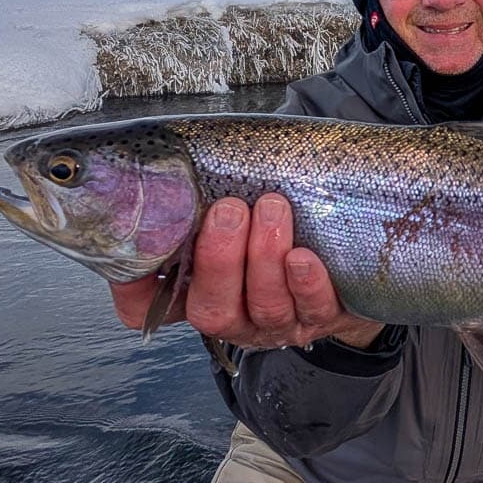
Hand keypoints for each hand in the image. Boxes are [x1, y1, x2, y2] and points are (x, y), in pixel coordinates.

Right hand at [109, 193, 384, 349]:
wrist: (348, 246)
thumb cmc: (273, 216)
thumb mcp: (234, 206)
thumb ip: (202, 194)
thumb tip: (169, 160)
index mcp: (196, 291)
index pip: (144, 308)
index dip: (134, 287)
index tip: (140, 244)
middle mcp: (232, 314)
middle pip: (212, 309)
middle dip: (219, 259)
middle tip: (228, 210)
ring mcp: (277, 322)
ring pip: (265, 305)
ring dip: (264, 256)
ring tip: (272, 207)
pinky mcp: (323, 317)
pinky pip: (314, 309)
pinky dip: (307, 284)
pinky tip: (304, 256)